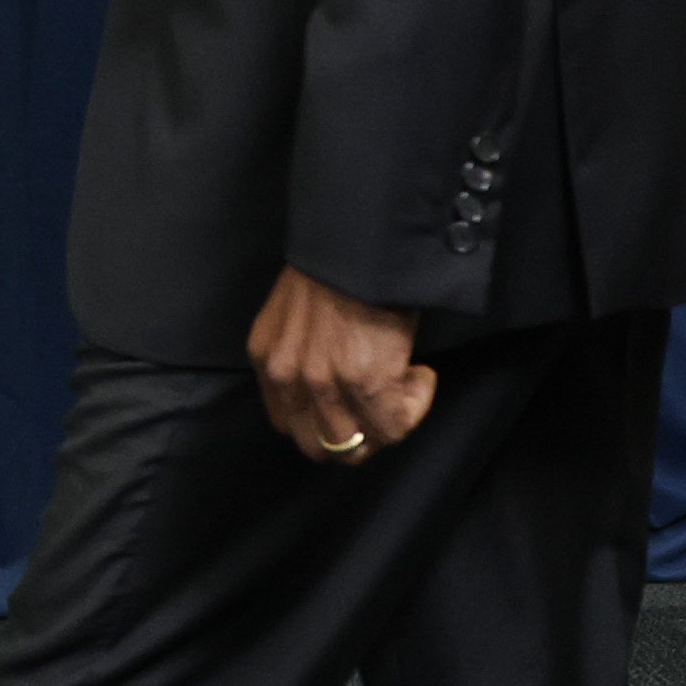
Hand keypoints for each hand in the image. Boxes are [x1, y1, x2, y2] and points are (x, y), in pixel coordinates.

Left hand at [247, 266, 433, 464]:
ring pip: (356, 446)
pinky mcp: (364, 382)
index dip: (327, 423)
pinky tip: (419, 374)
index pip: (288, 425)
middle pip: (320, 446)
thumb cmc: (339, 266)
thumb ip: (302, 352)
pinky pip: (395, 426)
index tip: (354, 403)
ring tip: (404, 384)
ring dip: (387, 424)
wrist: (361, 239)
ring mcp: (323, 383)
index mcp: (266, 358)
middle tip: (383, 407)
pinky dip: (415, 405)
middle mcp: (287, 377)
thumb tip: (336, 381)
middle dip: (357, 435)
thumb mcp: (297, 313)